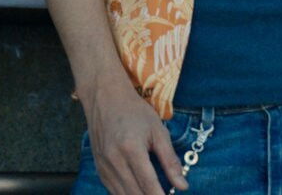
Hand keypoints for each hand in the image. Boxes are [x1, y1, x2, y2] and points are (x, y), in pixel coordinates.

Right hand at [81, 75, 185, 194]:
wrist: (105, 97)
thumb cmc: (134, 111)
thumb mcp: (158, 131)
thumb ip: (170, 160)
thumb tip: (182, 186)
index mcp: (131, 149)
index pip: (148, 184)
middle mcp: (114, 159)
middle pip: (135, 193)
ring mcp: (103, 164)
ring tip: (153, 194)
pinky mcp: (99, 167)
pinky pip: (112, 190)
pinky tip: (137, 192)